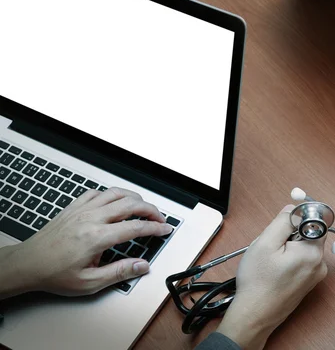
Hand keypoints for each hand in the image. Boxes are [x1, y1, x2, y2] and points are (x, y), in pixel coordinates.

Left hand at [0, 187, 172, 297]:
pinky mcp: (74, 207)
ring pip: (116, 193)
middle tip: (159, 218)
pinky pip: (98, 192)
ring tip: (143, 207)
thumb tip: (141, 266)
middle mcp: (91, 219)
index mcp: (96, 237)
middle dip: (150, 209)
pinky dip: (112, 195)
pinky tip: (116, 202)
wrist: (28, 264)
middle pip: (130, 203)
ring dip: (134, 197)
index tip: (165, 229)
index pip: (135, 227)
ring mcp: (82, 210)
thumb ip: (119, 272)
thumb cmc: (54, 273)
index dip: (155, 227)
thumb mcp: (90, 283)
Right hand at [216, 205, 327, 349]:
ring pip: (302, 246)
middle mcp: (320, 263)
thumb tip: (294, 210)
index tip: (286, 213)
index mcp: (313, 251)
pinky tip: (273, 269)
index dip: (300, 213)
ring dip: (286, 247)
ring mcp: (315, 275)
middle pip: (308, 233)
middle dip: (289, 233)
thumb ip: (283, 221)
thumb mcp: (265, 243)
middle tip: (270, 245)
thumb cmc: (257, 282)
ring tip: (270, 260)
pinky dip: (288, 259)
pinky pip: (301, 260)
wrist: (254, 316)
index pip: (316, 219)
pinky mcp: (307, 283)